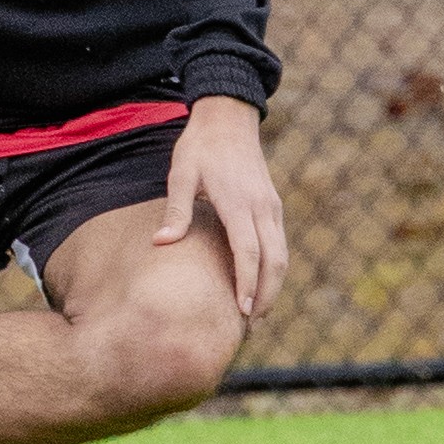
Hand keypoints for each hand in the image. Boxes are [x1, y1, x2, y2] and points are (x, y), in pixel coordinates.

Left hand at [160, 94, 287, 322]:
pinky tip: (261, 285)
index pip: (248, 252)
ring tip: (257, 314)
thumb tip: (161, 243)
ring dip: (274, 286)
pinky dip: (274, 269)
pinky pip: (279, 244)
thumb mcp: (181, 174)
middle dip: (267, 295)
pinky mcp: (272, 206)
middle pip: (275, 261)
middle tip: (251, 325)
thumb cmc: (200, 147)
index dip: (247, 283)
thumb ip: (176, 211)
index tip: (242, 310)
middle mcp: (261, 207)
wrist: (229, 118)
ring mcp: (271, 207)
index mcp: (238, 202)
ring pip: (282, 255)